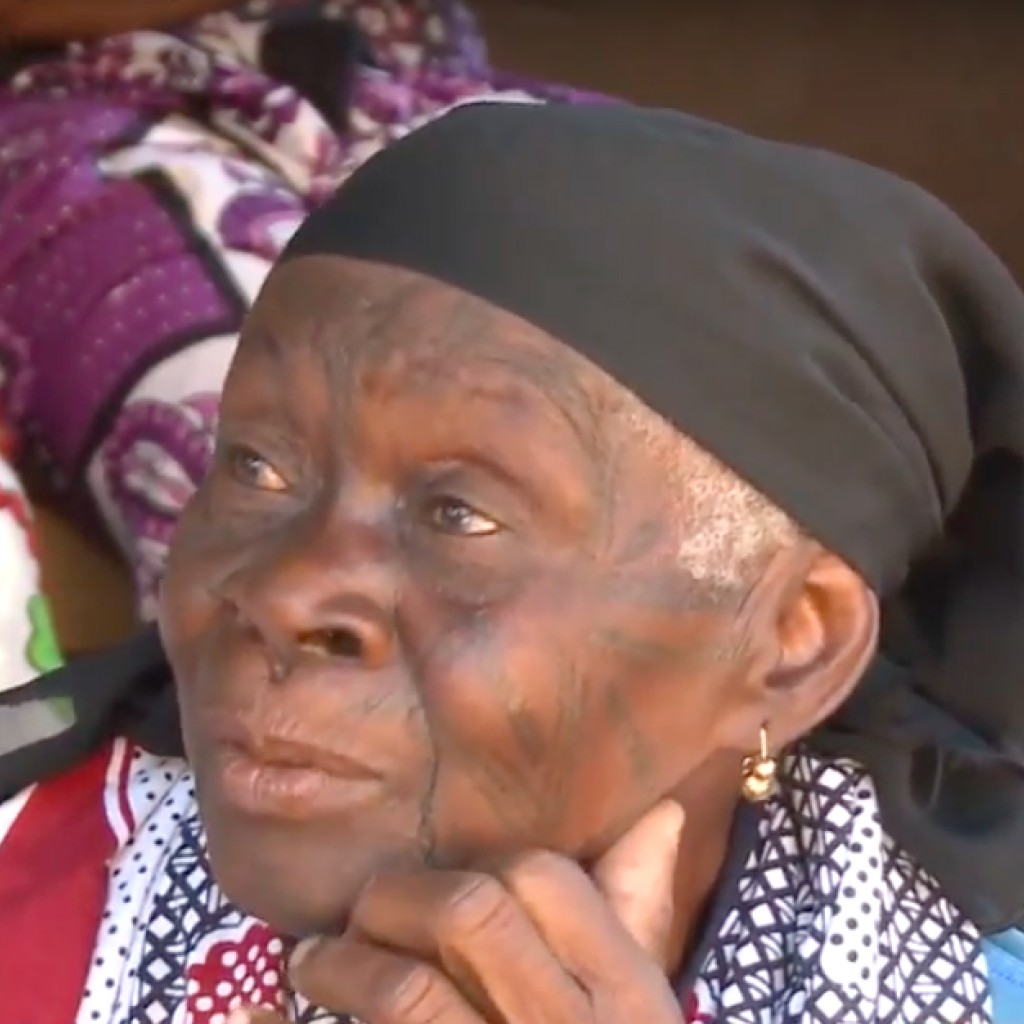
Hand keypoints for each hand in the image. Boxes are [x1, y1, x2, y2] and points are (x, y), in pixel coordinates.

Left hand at [232, 800, 684, 1023]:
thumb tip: (663, 811)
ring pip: (410, 991)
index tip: (447, 882)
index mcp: (622, 991)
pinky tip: (282, 1003)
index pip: (541, 876)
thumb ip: (639, 908)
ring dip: (345, 965)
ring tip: (312, 961)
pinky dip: (320, 1008)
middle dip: (398, 900)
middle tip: (362, 910)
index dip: (481, 864)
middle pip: (470, 914)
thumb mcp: (643, 1009)